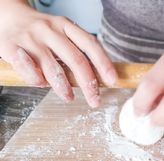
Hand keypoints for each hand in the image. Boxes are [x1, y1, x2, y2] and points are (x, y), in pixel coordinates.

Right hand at [0, 0, 117, 106]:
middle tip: (95, 100)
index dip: (104, 62)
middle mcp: (50, 30)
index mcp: (66, 26)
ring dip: (64, 87)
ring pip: (53, 68)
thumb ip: (76, 52)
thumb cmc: (40, 32)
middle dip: (89, 84)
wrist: (7, 16)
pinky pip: (28, 69)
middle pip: (76, 60)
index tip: (112, 79)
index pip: (90, 44)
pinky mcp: (12, 47)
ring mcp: (31, 39)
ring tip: (69, 97)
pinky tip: (42, 84)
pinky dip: (37, 81)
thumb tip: (96, 79)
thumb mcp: (61, 34)